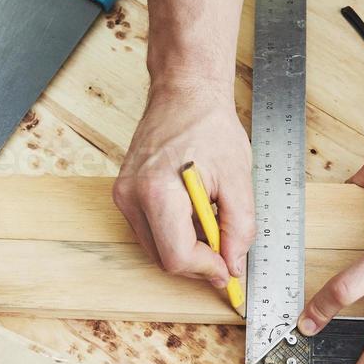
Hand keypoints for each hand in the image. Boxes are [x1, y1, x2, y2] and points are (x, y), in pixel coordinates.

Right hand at [114, 83, 253, 285]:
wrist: (185, 93)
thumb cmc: (209, 125)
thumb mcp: (238, 178)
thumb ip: (239, 228)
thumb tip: (233, 265)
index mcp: (158, 191)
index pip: (177, 257)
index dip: (206, 270)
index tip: (228, 270)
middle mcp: (131, 196)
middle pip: (164, 259)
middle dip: (198, 262)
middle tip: (225, 249)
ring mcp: (124, 195)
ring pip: (156, 249)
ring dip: (187, 248)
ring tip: (211, 220)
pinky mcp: (124, 194)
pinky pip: (150, 231)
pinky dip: (175, 233)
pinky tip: (194, 213)